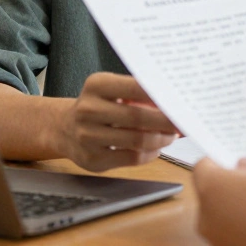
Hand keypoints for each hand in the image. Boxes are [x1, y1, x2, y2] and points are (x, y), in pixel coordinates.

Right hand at [55, 72, 177, 171]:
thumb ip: (139, 94)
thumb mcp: (111, 90)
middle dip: (167, 121)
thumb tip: (176, 104)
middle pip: (139, 117)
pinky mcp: (93, 159)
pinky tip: (155, 148)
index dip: (162, 95)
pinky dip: (150, 154)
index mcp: (97, 85)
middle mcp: (89, 109)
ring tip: (170, 135)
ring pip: (138, 140)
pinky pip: (132, 158)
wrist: (63, 128)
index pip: (137, 86)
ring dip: (161, 139)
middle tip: (183, 122)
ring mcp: (88, 136)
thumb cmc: (98, 106)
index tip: (180, 100)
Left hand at [194, 158, 245, 245]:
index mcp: (213, 188)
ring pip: (224, 218)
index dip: (219, 161)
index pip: (203, 167)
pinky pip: (236, 235)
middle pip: (213, 194)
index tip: (232, 160)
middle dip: (232, 186)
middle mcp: (208, 218)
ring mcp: (219, 241)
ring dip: (241, 209)